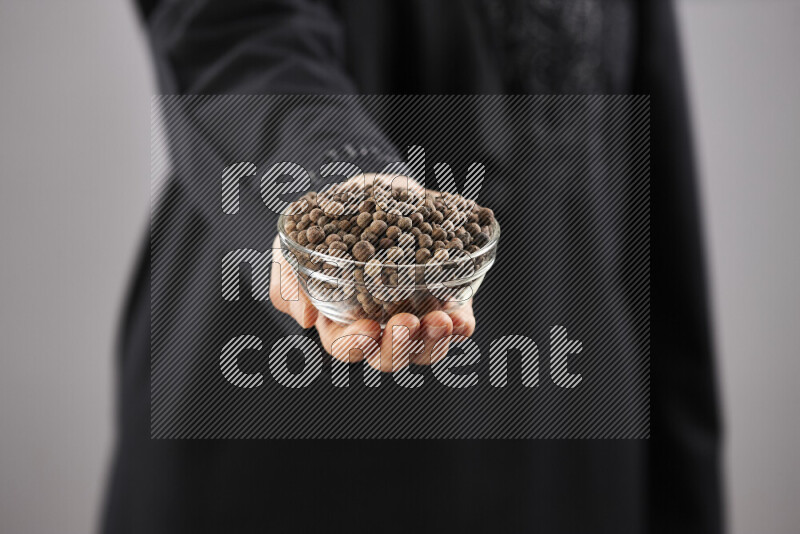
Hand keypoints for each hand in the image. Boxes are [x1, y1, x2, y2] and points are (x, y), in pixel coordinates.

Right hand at [269, 173, 475, 371]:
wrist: (371, 187)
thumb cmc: (328, 220)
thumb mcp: (293, 242)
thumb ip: (287, 279)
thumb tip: (306, 317)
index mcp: (339, 319)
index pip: (346, 346)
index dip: (357, 345)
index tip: (369, 328)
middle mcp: (378, 323)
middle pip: (388, 356)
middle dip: (399, 346)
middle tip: (407, 323)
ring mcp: (413, 312)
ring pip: (425, 348)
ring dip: (434, 341)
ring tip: (441, 320)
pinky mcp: (443, 297)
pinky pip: (456, 324)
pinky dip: (460, 327)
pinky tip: (462, 320)